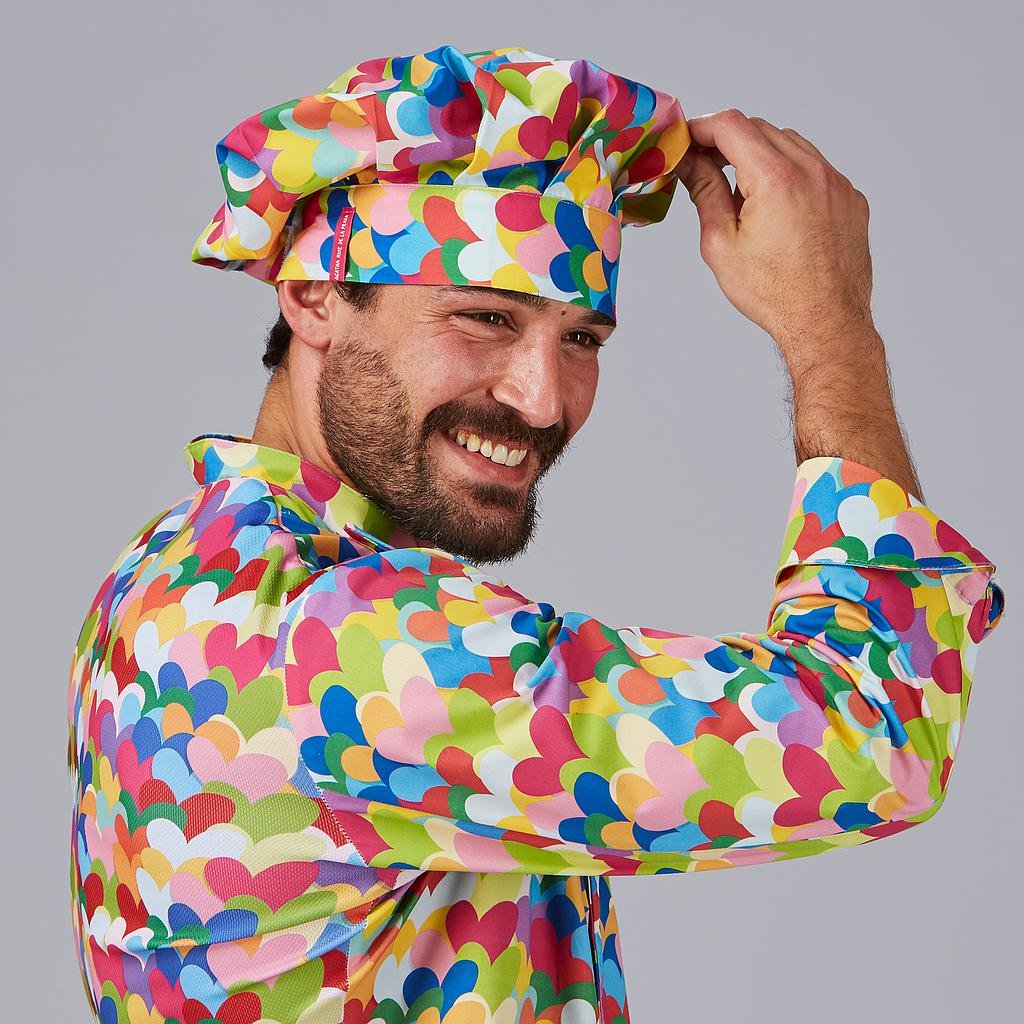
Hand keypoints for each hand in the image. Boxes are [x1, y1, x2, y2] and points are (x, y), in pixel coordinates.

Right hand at [673, 108, 874, 358]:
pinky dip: (789, 173)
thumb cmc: (773, 293)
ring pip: (790, 144)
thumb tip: (690, 163)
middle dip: (728, 140)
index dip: (701, 127)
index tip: (685, 140)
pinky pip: (815, 168)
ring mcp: (836, 182)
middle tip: (702, 164)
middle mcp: (812, 170)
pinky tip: (774, 206)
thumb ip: (705, 193)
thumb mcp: (722, 244)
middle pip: (761, 129)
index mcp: (776, 179)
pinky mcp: (850, 198)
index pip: (732, 126)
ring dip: (760, 154)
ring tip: (739, 192)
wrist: (825, 322)